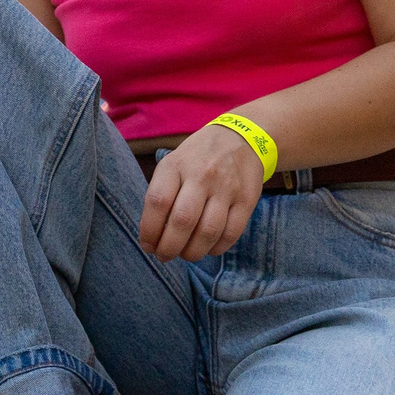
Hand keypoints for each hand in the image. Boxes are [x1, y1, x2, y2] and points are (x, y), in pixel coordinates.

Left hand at [139, 121, 265, 261]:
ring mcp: (226, 188)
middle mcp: (201, 175)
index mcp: (176, 166)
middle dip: (169, 247)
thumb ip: (162, 194)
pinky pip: (231, 234)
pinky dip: (216, 248)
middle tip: (164, 256)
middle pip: (182, 221)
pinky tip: (207, 248)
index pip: (158, 202)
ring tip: (185, 255)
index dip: (150, 230)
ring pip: (208, 232)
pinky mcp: (246, 200)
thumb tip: (153, 236)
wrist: (240, 139)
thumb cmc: (196, 159)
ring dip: (192, 252)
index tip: (148, 245)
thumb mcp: (172, 164)